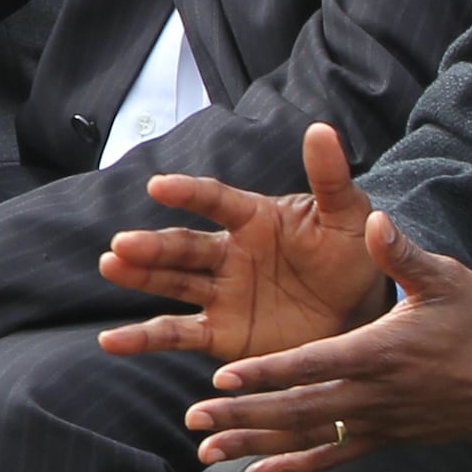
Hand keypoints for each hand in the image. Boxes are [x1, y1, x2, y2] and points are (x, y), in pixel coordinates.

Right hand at [97, 123, 391, 369]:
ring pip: (171, 281)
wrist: (360, 317)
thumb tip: (320, 128)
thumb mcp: (347, 218)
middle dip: (152, 245)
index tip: (158, 186)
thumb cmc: (352, 259)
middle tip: (122, 244)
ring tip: (111, 266)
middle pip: (183, 245)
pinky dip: (143, 338)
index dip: (187, 193)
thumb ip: (330, 178)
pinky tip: (113, 342)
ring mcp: (219, 293)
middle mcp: (226, 253)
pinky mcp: (219, 332)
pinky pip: (176, 333)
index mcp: (252, 220)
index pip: (215, 202)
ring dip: (139, 275)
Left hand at [175, 214, 471, 471]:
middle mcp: (375, 393)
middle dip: (245, 415)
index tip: (224, 379)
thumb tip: (374, 221)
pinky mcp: (387, 438)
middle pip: (300, 409)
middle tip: (194, 418)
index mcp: (381, 351)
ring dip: (257, 446)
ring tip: (207, 452)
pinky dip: (294, 468)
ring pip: (309, 438)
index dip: (268, 374)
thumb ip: (401, 254)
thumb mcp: (446, 278)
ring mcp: (380, 422)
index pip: (314, 365)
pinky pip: (334, 457)